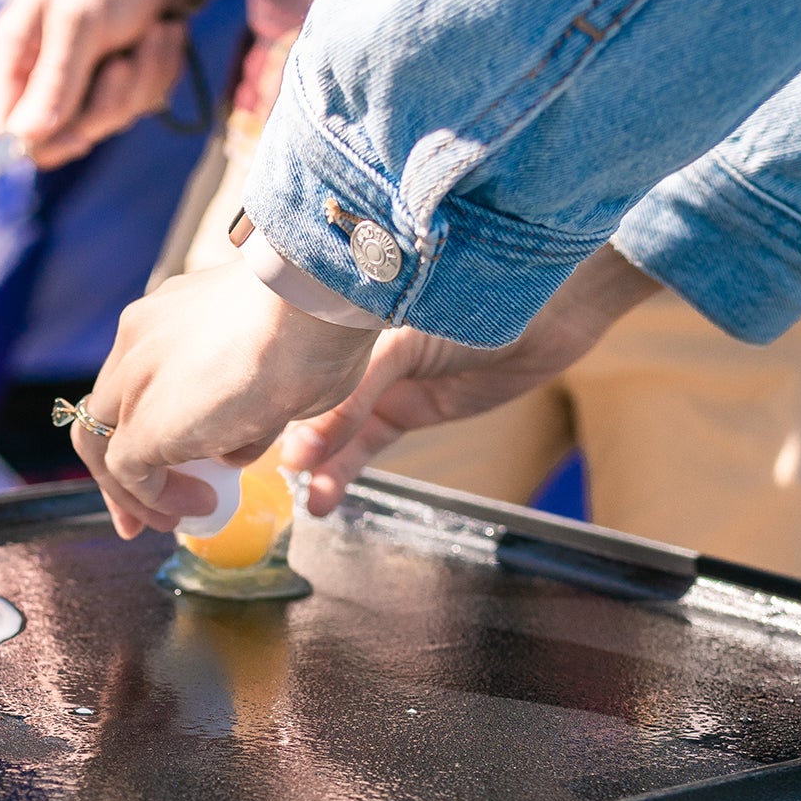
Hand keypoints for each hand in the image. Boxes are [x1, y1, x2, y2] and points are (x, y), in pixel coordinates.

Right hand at [0, 0, 190, 167]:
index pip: (8, 126)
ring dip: (144, 77)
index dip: (40, 141)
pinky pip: (144, 100)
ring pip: (112, 119)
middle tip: (124, 61)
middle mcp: (47, 74)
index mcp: (18, 55)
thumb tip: (24, 137)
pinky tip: (163, 32)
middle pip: (66, 133)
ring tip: (152, 31)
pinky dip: (161, 68)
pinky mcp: (124, 80)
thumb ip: (54, 79)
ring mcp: (87, 80)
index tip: (79, 135)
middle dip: (108, 102)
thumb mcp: (77, 19)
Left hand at [71, 261, 378, 534]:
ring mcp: (134, 378)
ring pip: (104, 442)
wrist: (314, 303)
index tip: (173, 454)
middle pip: (108, 411)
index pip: (137, 376)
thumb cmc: (320, 320)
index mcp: (169, 314)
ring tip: (179, 517)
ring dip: (137, 491)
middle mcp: (139, 338)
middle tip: (153, 508)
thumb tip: (244, 433)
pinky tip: (198, 506)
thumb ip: (249, 395)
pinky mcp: (143, 421)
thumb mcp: (276, 357)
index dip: (150, 419)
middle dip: (124, 467)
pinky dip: (153, 500)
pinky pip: (127, 472)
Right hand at [281, 245, 666, 513]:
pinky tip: (324, 497)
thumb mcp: (402, 346)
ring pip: (337, 429)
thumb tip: (305, 440)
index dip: (273, 395)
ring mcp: (380, 378)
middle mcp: (354, 345)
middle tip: (276, 469)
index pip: (294, 356)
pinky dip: (344, 472)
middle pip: (308, 398)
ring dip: (320, 465)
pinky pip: (366, 445)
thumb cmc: (478, 302)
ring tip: (305, 499)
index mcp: (345, 308)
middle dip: (290, 435)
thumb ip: (356, 393)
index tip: (251, 430)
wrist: (549, 313)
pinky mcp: (406, 407)